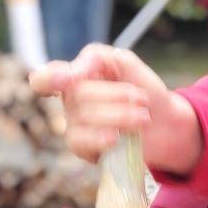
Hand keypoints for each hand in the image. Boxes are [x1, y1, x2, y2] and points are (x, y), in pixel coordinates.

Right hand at [29, 42, 199, 172]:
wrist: (164, 121)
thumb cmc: (141, 88)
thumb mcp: (125, 62)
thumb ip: (98, 57)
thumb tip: (75, 71)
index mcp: (75, 75)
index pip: (43, 80)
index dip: (48, 79)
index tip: (66, 79)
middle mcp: (70, 101)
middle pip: (78, 95)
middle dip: (115, 96)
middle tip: (142, 99)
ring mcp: (74, 126)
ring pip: (84, 118)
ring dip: (120, 116)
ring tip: (144, 117)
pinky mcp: (83, 149)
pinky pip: (82, 143)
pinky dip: (101, 138)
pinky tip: (118, 138)